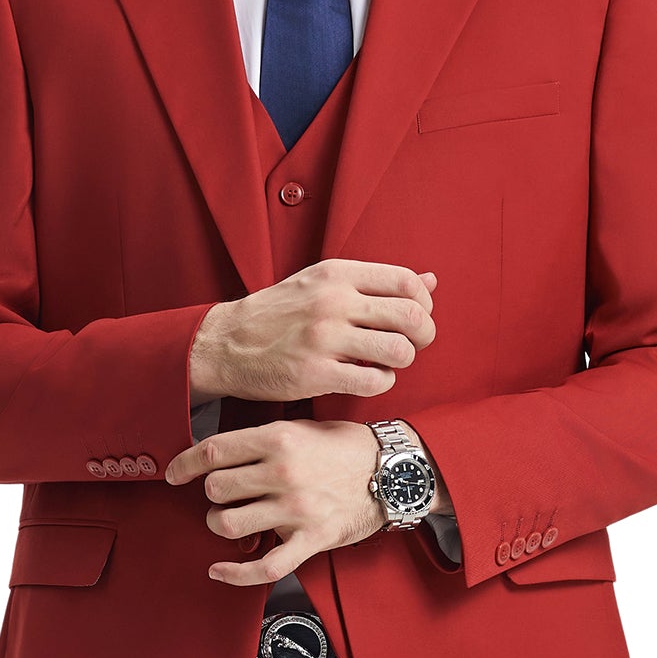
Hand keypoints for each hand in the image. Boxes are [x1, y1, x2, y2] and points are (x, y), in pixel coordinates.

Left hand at [165, 419, 388, 586]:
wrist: (394, 472)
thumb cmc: (348, 448)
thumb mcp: (304, 427)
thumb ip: (264, 438)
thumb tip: (220, 451)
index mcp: (279, 439)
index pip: (213, 451)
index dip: (185, 464)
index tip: (175, 473)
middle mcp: (283, 472)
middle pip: (216, 488)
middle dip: (212, 494)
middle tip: (223, 496)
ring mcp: (296, 509)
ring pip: (229, 524)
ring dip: (221, 525)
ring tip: (231, 521)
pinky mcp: (311, 540)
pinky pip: (265, 566)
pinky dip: (235, 573)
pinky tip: (219, 570)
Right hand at [188, 260, 435, 404]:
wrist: (227, 344)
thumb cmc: (279, 315)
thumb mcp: (322, 283)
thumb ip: (375, 282)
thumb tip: (430, 280)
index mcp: (337, 274)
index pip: (407, 282)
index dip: (423, 304)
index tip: (414, 318)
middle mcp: (332, 302)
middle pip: (411, 316)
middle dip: (423, 336)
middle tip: (411, 345)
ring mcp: (324, 338)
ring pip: (399, 350)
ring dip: (402, 361)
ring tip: (386, 362)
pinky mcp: (316, 374)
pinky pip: (374, 381)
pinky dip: (382, 383)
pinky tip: (368, 378)